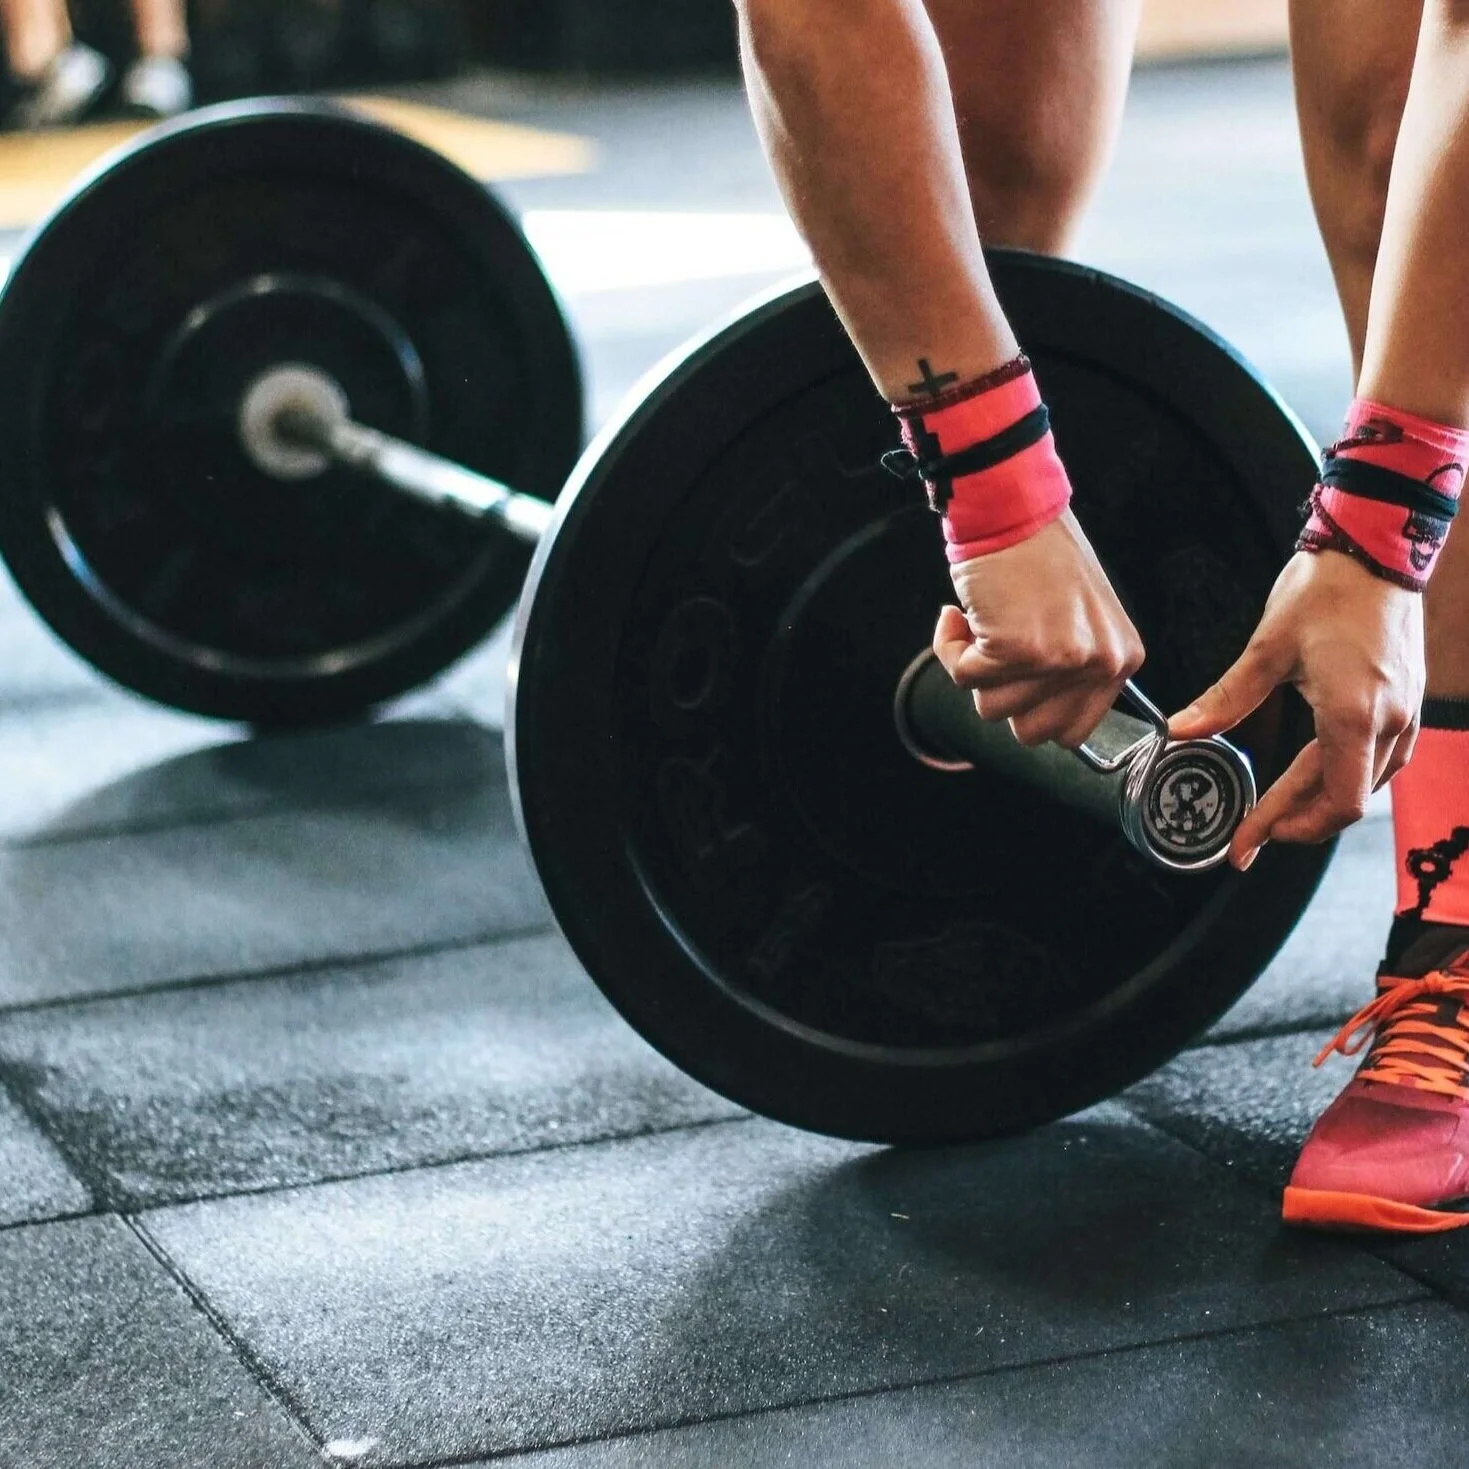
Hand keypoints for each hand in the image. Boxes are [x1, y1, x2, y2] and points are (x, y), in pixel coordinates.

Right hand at [932, 510, 1144, 747]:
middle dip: (1002, 695)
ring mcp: (1059, 659)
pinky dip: (950, 647)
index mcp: (1121, 659)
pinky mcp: (1016, 649)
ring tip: (984, 622)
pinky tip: (961, 615)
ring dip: (974, 667)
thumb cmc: (1037, 555)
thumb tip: (1035, 720)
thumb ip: (1071, 670)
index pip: (1072, 732)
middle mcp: (1098, 663)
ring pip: (991, 708)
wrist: (1012, 508)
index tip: (1019, 677)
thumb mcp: (1080, 620)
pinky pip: (963, 677)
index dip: (1032, 710)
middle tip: (999, 649)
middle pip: (1031, 733)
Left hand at [1168, 549, 1423, 868]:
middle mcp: (1390, 722)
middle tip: (1251, 834)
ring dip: (1323, 803)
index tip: (1246, 842)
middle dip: (1296, 822)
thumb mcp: (1268, 647)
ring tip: (1279, 811)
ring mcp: (1407, 711)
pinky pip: (1385, 759)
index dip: (1286, 828)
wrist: (1379, 545)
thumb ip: (1226, 697)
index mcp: (1354, 715)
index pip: (1331, 801)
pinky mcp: (1410, 699)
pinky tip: (1321, 775)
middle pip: (1347, 801)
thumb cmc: (1328, 589)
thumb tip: (1181, 730)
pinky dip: (1349, 777)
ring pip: (1370, 784)